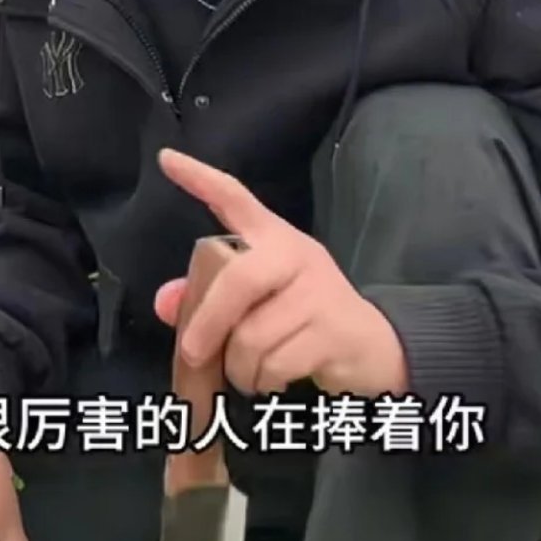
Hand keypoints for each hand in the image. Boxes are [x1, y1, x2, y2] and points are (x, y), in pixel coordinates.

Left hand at [153, 148, 409, 398]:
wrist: (374, 348)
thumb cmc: (302, 317)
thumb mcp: (258, 300)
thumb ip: (209, 297)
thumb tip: (165, 304)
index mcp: (272, 238)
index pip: (235, 197)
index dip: (199, 179)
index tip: (167, 159)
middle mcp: (295, 255)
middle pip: (237, 279)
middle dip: (207, 321)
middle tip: (193, 352)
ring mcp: (318, 291)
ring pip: (252, 335)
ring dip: (240, 366)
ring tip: (248, 371)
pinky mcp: (334, 331)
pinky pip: (276, 363)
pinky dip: (264, 381)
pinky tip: (273, 380)